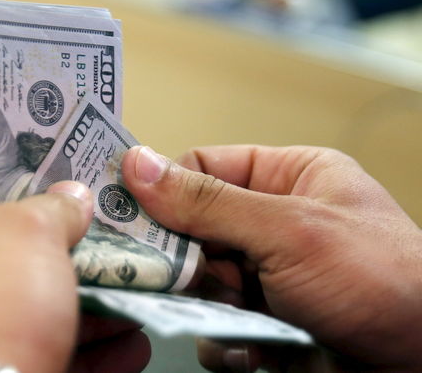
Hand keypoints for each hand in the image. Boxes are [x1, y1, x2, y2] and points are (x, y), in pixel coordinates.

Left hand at [0, 181, 148, 372]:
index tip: (56, 247)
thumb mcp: (23, 235)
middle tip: (100, 285)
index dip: (9, 246)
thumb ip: (46, 210)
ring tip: (124, 323)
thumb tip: (70, 199)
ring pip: (10, 343)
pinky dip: (74, 365)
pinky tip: (119, 356)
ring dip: (78, 332)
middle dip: (55, 295)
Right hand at [121, 145, 421, 371]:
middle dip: (186, 259)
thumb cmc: (383, 282)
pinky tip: (254, 348)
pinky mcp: (268, 323)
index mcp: (288, 178)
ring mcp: (270, 276)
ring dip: (207, 305)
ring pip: (198, 281)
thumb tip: (137, 165)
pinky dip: (224, 341)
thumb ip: (207, 201)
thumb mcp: (289, 229)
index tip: (128, 213)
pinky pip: (216, 325)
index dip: (164, 189)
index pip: (202, 167)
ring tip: (239, 315)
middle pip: (192, 228)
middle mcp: (275, 223)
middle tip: (181, 276)